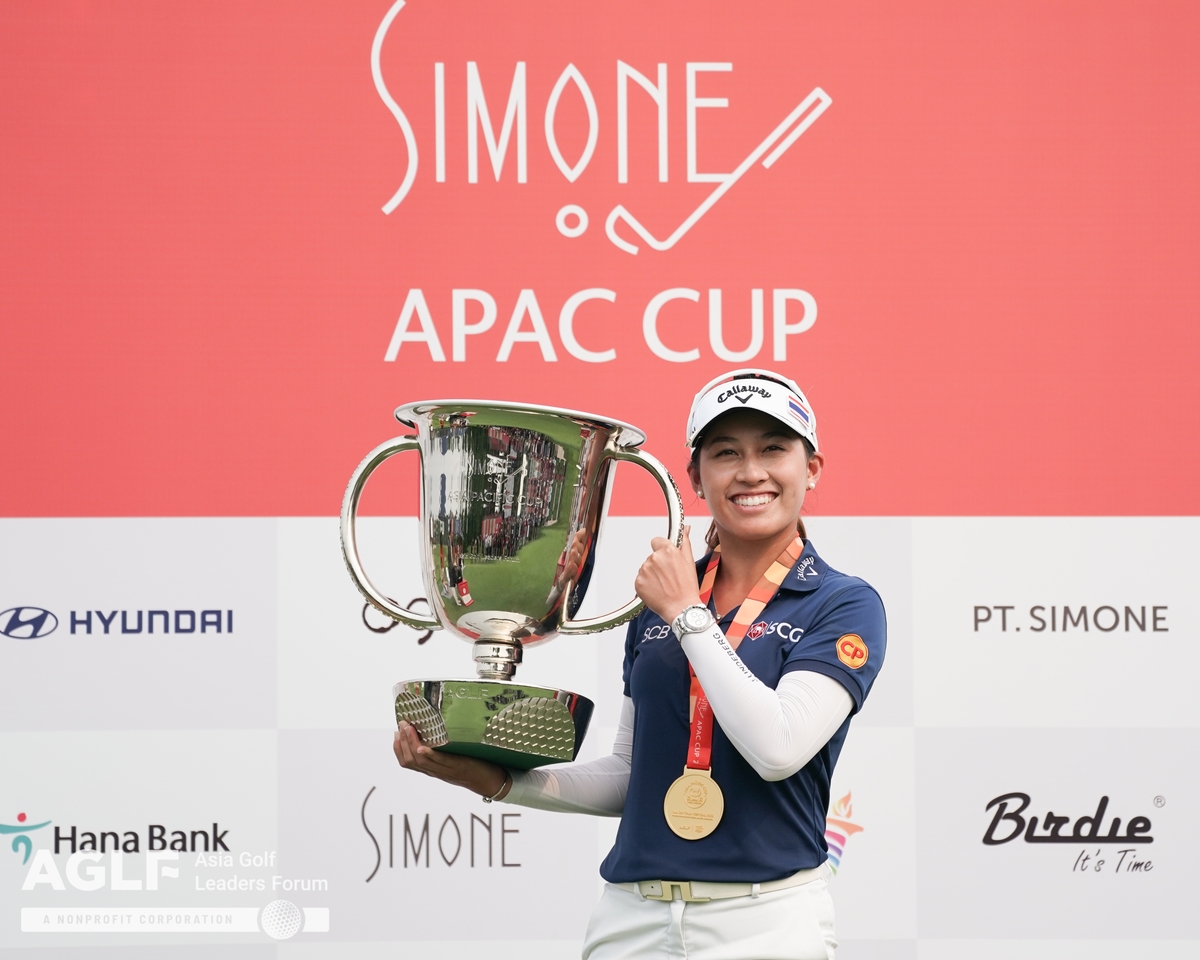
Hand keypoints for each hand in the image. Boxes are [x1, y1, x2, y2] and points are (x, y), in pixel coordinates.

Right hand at [393, 721, 509, 799]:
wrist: (493, 783)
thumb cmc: (475, 767)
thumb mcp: (455, 758)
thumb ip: (444, 749)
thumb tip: (437, 727)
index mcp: (433, 770)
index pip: (408, 762)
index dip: (398, 748)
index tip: (396, 732)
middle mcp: (436, 772)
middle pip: (410, 761)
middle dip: (402, 742)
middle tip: (401, 725)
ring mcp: (446, 771)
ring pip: (421, 761)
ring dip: (411, 744)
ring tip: (408, 728)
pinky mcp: (458, 767)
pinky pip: (440, 763)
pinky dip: (429, 755)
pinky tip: (422, 747)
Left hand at [634, 524, 702, 624]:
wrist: (681, 609)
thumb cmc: (687, 588)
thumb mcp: (690, 562)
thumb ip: (684, 542)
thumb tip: (686, 528)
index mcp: (668, 550)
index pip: (657, 541)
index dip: (662, 550)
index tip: (667, 560)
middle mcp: (654, 558)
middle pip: (652, 556)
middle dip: (658, 565)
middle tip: (669, 577)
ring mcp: (645, 570)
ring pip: (646, 568)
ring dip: (652, 575)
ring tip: (664, 586)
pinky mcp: (638, 582)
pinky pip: (640, 580)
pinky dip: (647, 585)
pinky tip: (657, 591)